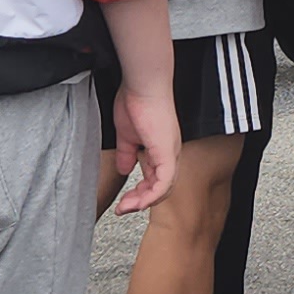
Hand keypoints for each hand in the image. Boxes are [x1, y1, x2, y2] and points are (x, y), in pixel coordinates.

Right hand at [106, 81, 181, 212]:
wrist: (142, 85)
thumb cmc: (136, 101)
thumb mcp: (127, 135)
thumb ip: (127, 153)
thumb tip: (124, 168)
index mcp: (161, 149)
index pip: (156, 179)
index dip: (140, 193)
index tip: (123, 201)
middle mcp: (170, 153)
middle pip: (161, 188)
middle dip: (140, 201)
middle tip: (122, 208)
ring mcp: (170, 153)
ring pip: (163, 189)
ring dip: (142, 202)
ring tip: (125, 208)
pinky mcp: (167, 153)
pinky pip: (164, 183)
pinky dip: (151, 196)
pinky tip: (138, 202)